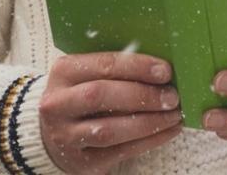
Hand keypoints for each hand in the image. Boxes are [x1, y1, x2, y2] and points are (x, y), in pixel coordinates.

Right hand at [38, 52, 181, 173]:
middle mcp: (57, 104)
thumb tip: (164, 68)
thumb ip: (120, 68)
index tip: (165, 71)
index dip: (138, 67)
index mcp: (64, 72)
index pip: (104, 65)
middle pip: (102, 95)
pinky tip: (168, 130)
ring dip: (149, 122)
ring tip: (174, 115)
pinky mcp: (79, 161)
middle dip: (143, 95)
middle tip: (172, 96)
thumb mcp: (90, 74)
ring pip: (110, 129)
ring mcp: (65, 136)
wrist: (52, 132)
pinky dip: (149, 140)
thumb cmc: (82, 94)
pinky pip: (119, 151)